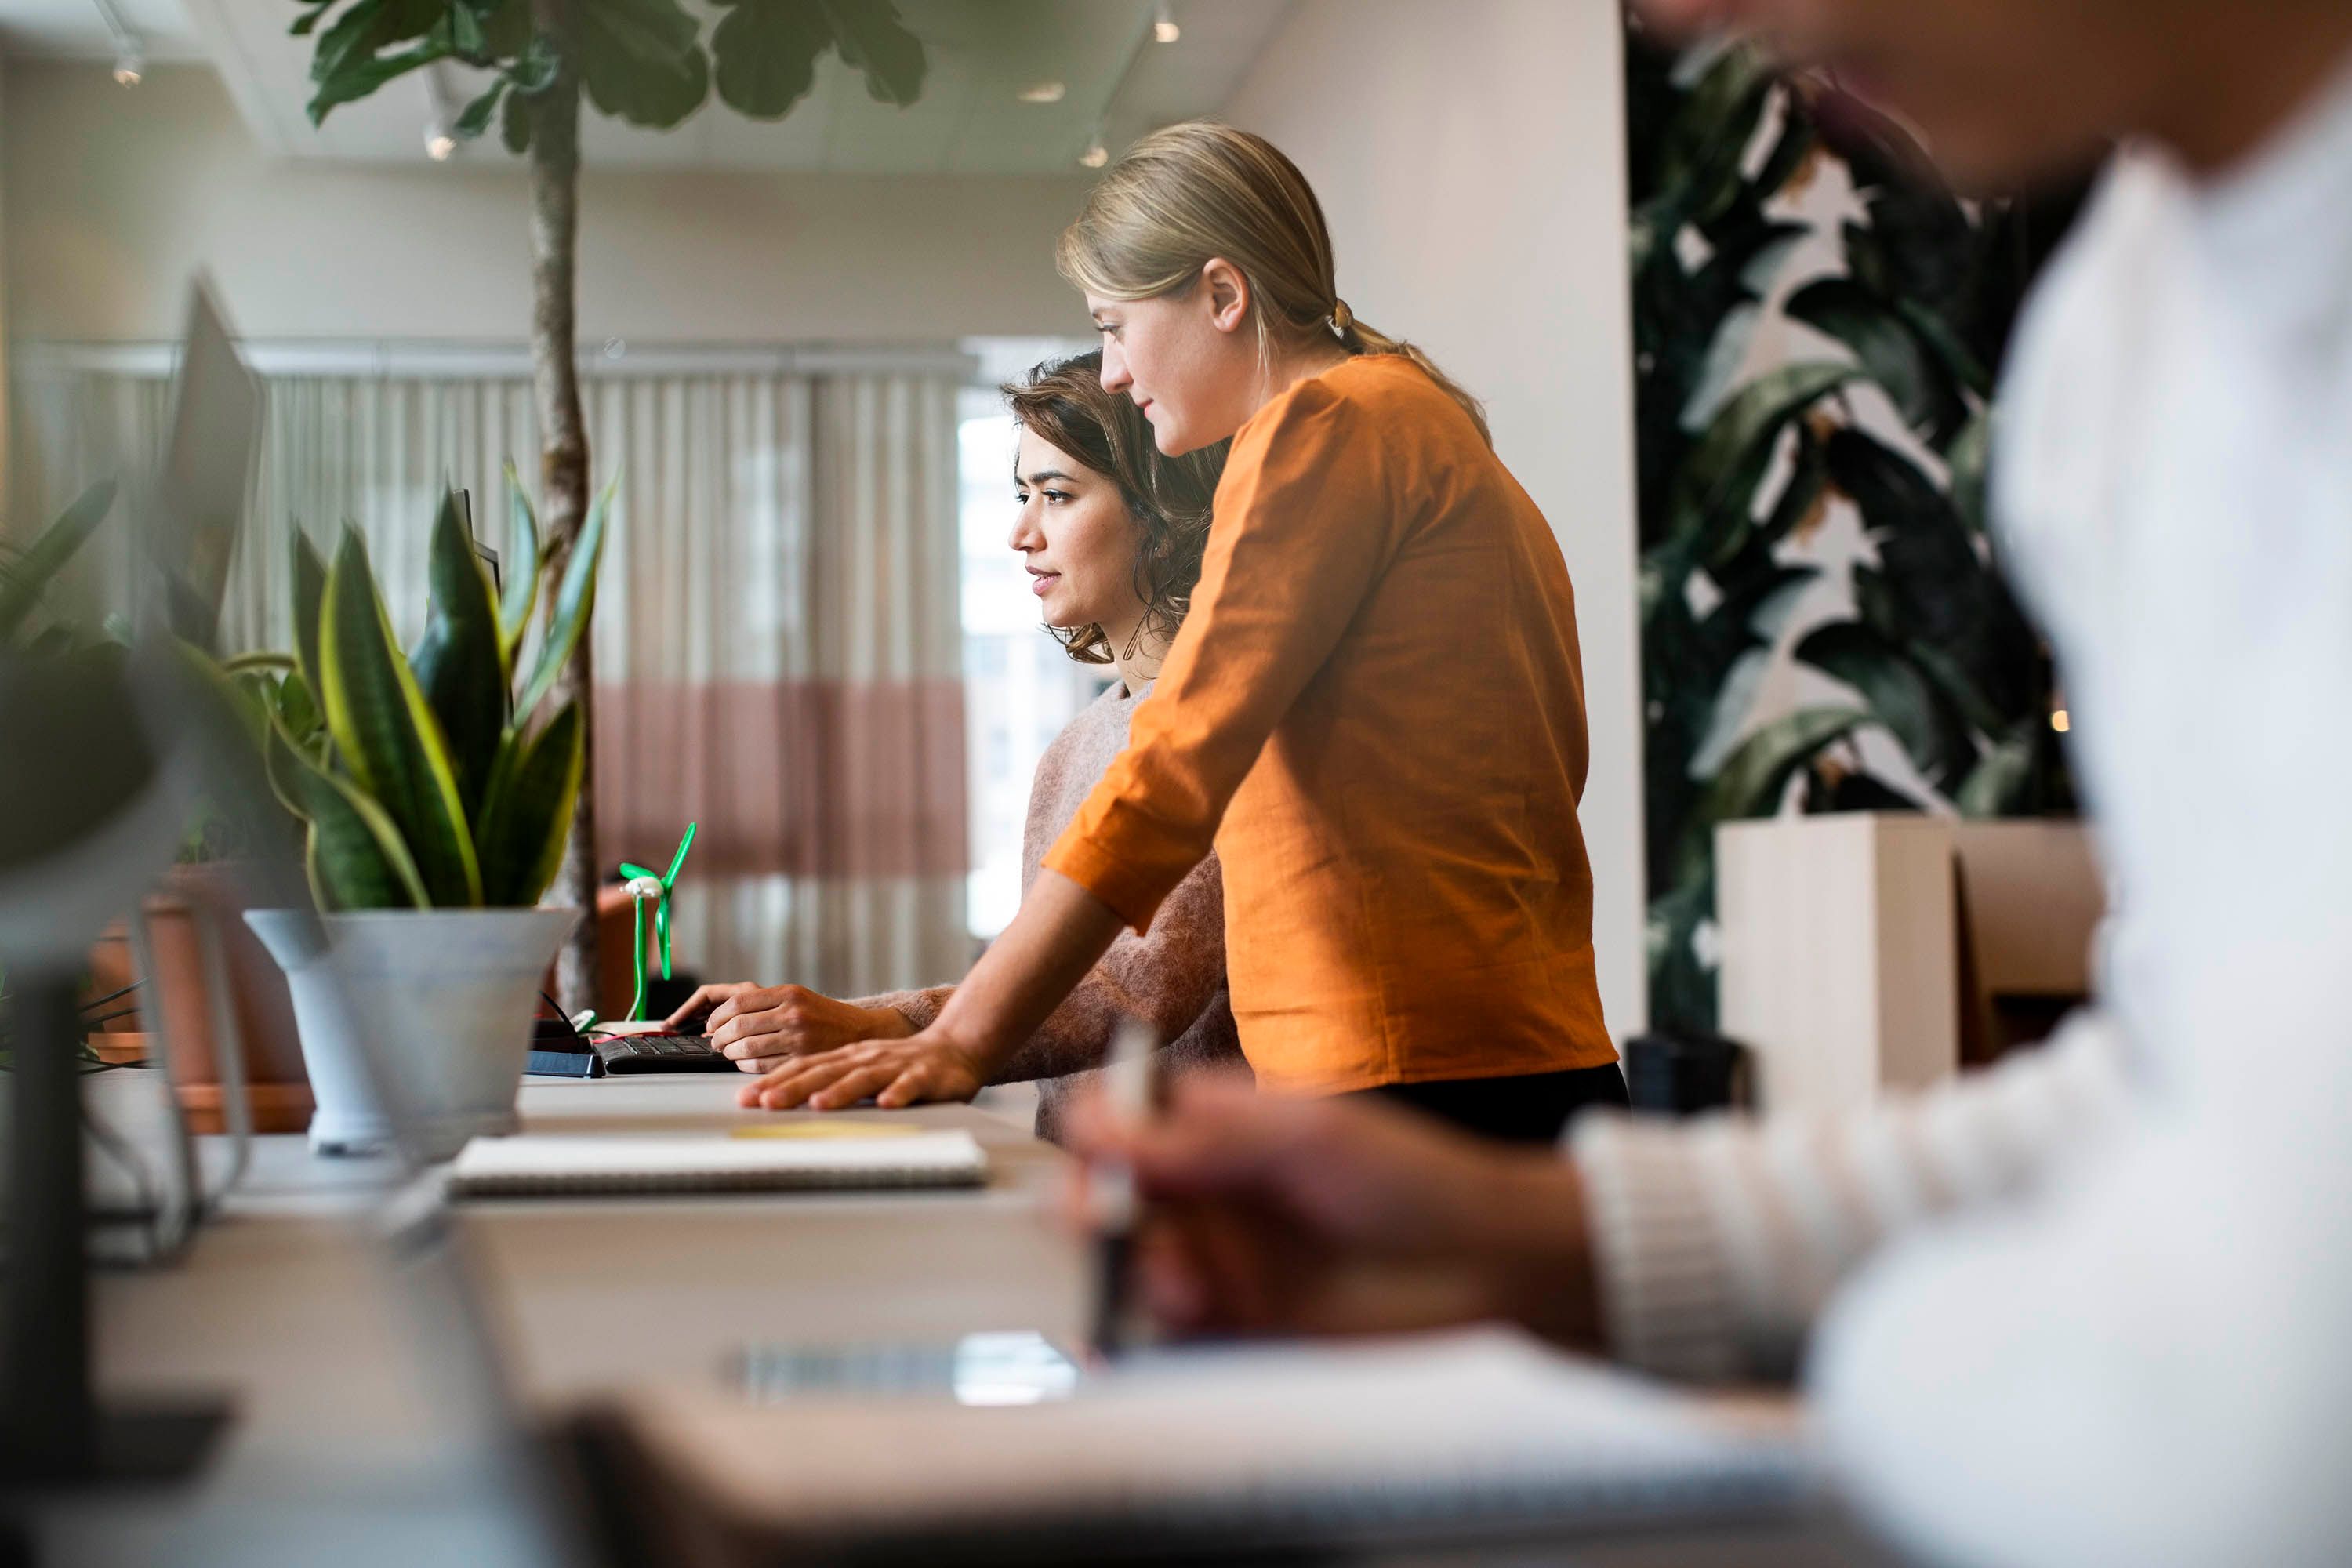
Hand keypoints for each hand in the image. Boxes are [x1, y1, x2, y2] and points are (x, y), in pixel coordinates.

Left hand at [671, 983, 913, 1071]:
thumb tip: (720, 1020)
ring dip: (729, 1053)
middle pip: (738, 1026)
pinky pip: (760, 1066)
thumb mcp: (798, 998)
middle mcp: (793, 1013)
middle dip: (719, 1038)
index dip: (716, 1016)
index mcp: (789, 993)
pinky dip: (745, 1067)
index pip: (738, 1002)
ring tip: (729, 1053)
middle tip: (716, 1043)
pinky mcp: (802, 1060)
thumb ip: (764, 1004)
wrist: (862, 1032)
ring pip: (746, 1048)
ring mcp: (798, 1038)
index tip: (709, 1026)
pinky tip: (745, 1064)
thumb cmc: (824, 1016)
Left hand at [734, 1030, 988, 1110]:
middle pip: (825, 1072)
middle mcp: (865, 1059)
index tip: (747, 1098)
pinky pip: (910, 1087)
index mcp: (846, 1057)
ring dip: (841, 1091)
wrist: (955, 1048)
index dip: (774, 1081)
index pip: (803, 1067)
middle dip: (794, 1088)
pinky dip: (898, 1095)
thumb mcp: (859, 1068)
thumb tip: (776, 1099)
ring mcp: (895, 1066)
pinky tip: (887, 1105)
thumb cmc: (902, 1065)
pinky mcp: (924, 1077)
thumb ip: (826, 1080)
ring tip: (819, 1104)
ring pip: (864, 1079)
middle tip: (766, 1103)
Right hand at [1066, 1076, 1601, 1346]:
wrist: (1484, 1265)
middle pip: (1116, 1192)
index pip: (1128, 1116)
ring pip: (1137, 1261)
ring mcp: (1224, 1254)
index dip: (1100, 1130)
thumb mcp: (1304, 1137)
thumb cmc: (1410, 1178)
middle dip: (1096, 1205)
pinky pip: (1170, 1327)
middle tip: (1103, 1220)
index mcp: (1221, 1124)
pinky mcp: (1241, 1318)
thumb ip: (1201, 1140)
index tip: (1097, 1149)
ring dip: (1139, 1269)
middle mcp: (1212, 1187)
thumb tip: (1103, 1127)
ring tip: (1184, 1280)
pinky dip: (1154, 1327)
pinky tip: (1179, 1316)